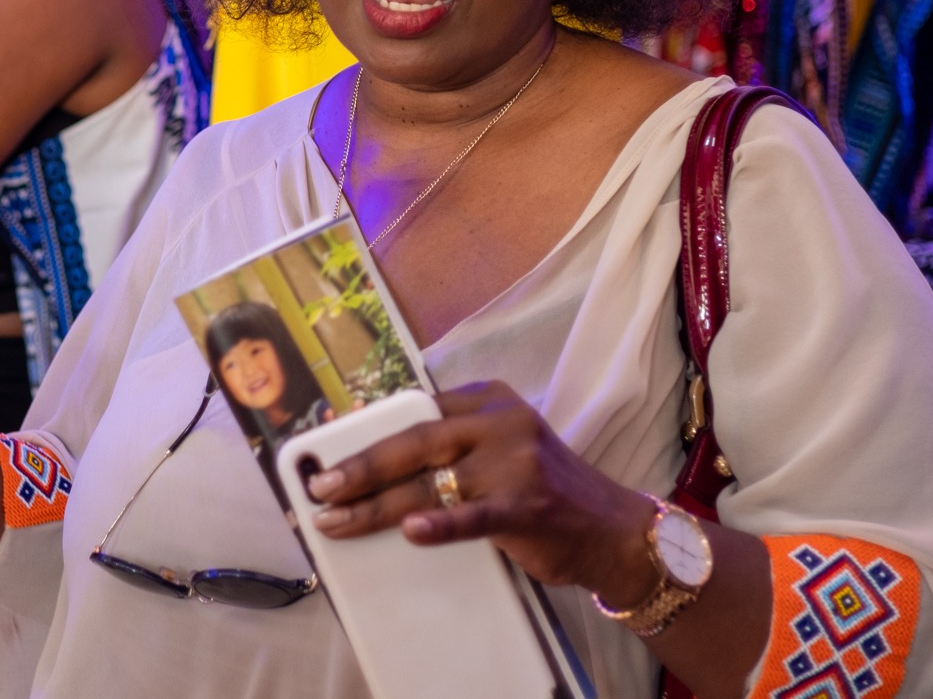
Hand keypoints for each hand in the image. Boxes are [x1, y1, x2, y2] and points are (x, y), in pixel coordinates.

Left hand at [303, 381, 658, 603]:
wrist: (612, 532)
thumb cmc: (544, 492)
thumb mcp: (500, 448)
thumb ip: (451, 445)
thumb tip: (372, 461)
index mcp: (488, 400)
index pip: (414, 412)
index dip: (365, 432)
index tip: (322, 449)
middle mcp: (501, 423)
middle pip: (415, 441)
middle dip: (361, 466)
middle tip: (320, 488)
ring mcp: (516, 464)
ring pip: (431, 483)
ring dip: (377, 506)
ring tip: (336, 521)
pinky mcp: (527, 507)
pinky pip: (474, 516)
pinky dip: (441, 524)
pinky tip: (411, 532)